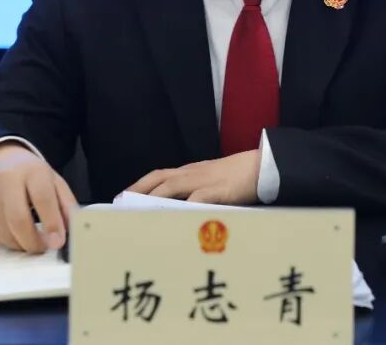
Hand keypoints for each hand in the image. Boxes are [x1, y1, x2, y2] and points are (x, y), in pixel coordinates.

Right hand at [0, 141, 77, 252]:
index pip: (42, 198)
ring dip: (21, 245)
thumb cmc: (29, 174)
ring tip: (32, 242)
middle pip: (18, 219)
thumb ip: (66, 204)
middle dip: (33, 241)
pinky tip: (17, 236)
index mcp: (32, 171)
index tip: (58, 242)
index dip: (51, 223)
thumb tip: (72, 230)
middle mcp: (6, 181)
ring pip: (4, 232)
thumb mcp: (53, 181)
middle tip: (44, 247)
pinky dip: (8, 242)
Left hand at [126, 150, 260, 204]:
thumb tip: (178, 208)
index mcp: (190, 172)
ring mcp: (204, 181)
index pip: (158, 175)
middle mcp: (192, 174)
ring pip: (172, 187)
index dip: (140, 185)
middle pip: (159, 180)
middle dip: (139, 192)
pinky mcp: (218, 190)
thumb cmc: (237, 176)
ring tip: (139, 213)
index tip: (124, 195)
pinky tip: (174, 219)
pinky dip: (184, 208)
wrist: (262, 166)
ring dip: (153, 200)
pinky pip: (198, 199)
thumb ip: (195, 191)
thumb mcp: (211, 180)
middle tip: (123, 205)